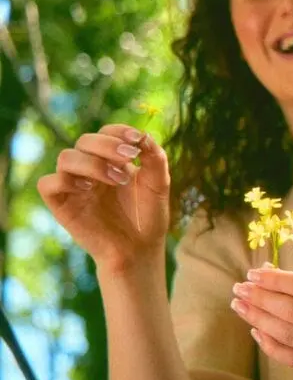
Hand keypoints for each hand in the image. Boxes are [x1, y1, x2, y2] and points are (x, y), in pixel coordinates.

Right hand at [37, 124, 169, 273]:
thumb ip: (155, 158)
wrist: (139, 249)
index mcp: (111, 160)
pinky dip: (65, 180)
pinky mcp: (62, 205)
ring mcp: (74, 186)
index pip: (106, 132)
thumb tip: (145, 135)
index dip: (119, 131)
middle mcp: (90, 169)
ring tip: (118, 179)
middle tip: (130, 159)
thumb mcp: (158, 184)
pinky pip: (48, 184)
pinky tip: (89, 189)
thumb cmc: (147, 215)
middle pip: (85, 140)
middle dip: (108, 145)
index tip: (138, 140)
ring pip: (66, 157)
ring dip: (93, 163)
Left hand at [230, 268, 292, 371]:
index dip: (277, 280)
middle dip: (261, 298)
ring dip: (259, 319)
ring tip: (241, 306)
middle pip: (292, 311)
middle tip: (240, 288)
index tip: (254, 272)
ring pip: (288, 335)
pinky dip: (271, 345)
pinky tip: (256, 331)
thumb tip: (272, 274)